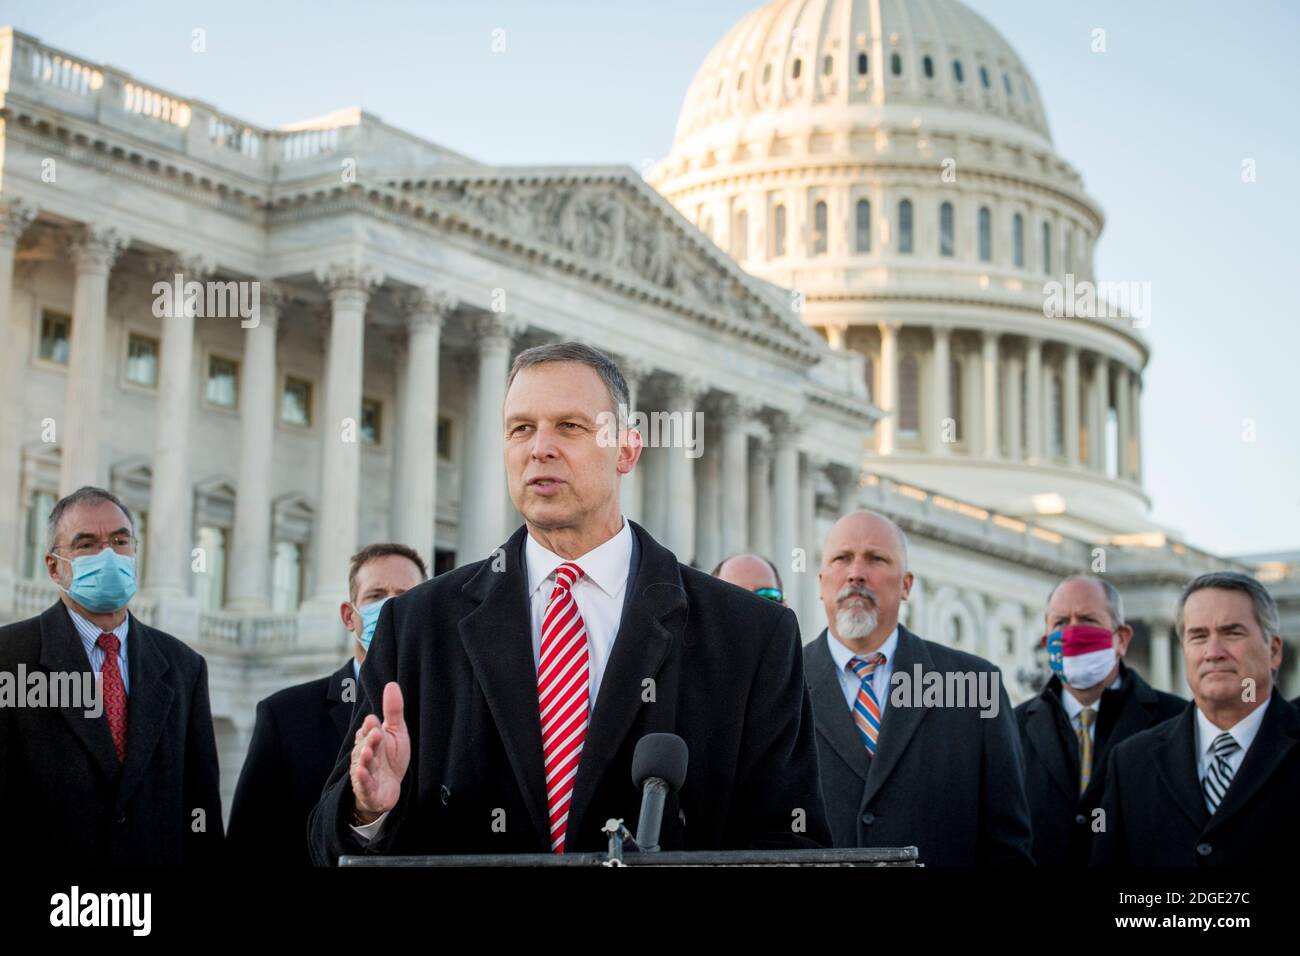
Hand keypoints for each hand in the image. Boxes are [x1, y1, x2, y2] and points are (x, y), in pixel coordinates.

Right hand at [349, 681, 408, 821]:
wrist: (388, 789)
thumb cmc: (390, 759)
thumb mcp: (396, 732)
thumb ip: (393, 710)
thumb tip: (392, 684)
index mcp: (369, 740)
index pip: (367, 731)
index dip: (370, 727)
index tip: (375, 722)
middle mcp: (364, 755)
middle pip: (364, 746)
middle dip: (369, 740)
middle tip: (376, 733)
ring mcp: (364, 773)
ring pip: (362, 764)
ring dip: (364, 758)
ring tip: (367, 752)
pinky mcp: (368, 790)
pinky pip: (363, 784)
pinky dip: (362, 779)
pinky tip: (362, 772)